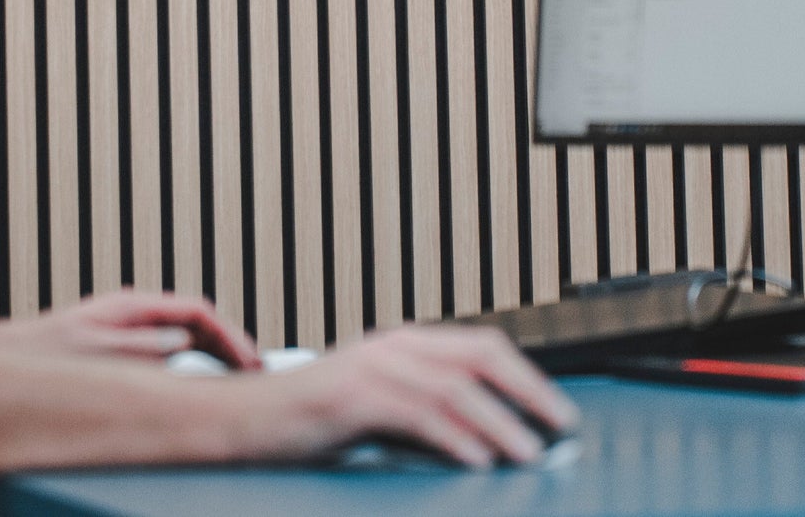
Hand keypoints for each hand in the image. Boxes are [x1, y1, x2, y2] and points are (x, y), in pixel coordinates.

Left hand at [0, 290, 262, 369]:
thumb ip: (141, 344)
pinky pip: (162, 362)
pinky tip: (188, 394)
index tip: (250, 361)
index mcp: (131, 309)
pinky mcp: (115, 356)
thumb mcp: (95, 347)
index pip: (197, 313)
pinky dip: (184, 373)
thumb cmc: (36, 355)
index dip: (229, 337)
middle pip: (195, 327)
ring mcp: (124, 336)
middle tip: (253, 373)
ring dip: (208, 361)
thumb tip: (183, 342)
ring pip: (181, 344)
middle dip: (226, 348)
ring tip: (231, 384)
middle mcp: (131, 319)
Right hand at [243, 324, 579, 466]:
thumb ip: (423, 416)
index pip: (481, 346)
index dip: (526, 376)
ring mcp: (373, 365)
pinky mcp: (352, 395)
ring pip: (456, 387)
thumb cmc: (309, 422)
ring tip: (530, 453)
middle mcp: (395, 346)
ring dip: (501, 422)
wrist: (242, 420)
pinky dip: (454, 436)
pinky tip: (478, 459)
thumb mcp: (376, 411)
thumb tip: (484, 441)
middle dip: (529, 390)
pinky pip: (417, 413)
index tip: (558, 409)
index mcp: (404, 345)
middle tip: (562, 425)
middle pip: (480, 356)